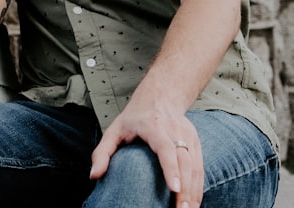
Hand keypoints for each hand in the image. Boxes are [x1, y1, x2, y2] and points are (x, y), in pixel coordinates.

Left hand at [89, 105, 203, 207]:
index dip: (170, 168)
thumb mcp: (113, 130)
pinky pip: (200, 167)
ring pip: (195, 166)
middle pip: (184, 160)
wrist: (160, 97)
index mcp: (153, 126)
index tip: (174, 188)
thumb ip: (102, 153)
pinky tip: (193, 203)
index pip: (165, 147)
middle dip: (185, 188)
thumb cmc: (134, 118)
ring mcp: (188, 135)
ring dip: (194, 191)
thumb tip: (94, 176)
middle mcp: (174, 130)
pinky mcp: (196, 142)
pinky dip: (198, 187)